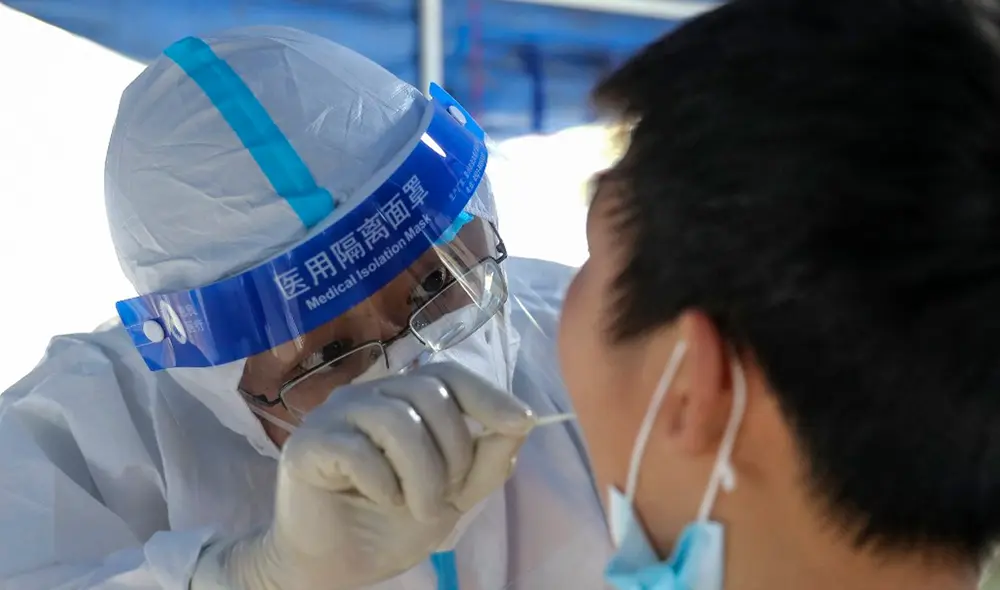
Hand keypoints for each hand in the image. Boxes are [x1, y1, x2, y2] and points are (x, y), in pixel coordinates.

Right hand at [190, 362, 534, 589]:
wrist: (338, 565)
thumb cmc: (391, 523)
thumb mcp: (455, 496)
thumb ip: (486, 461)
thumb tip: (522, 422)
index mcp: (404, 400)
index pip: (449, 376)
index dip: (487, 395)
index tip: (522, 422)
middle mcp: (370, 395)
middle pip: (428, 395)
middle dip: (452, 454)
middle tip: (443, 499)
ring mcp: (335, 414)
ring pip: (397, 422)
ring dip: (421, 476)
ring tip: (416, 508)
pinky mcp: (308, 443)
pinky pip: (356, 450)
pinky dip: (381, 483)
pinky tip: (378, 499)